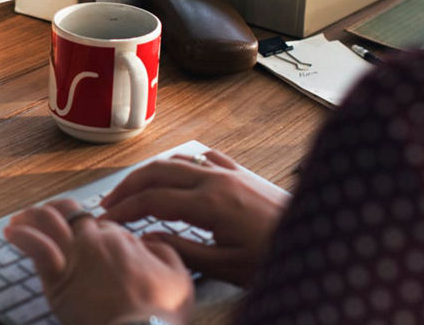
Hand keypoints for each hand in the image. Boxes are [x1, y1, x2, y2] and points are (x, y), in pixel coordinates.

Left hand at [5, 199, 193, 324]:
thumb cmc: (161, 313)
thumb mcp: (179, 275)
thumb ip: (163, 250)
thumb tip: (147, 240)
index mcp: (122, 238)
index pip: (99, 223)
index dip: (93, 228)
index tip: (87, 235)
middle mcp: (95, 240)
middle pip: (70, 214)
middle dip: (58, 213)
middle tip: (48, 217)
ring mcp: (74, 256)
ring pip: (48, 222)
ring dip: (33, 216)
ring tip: (21, 218)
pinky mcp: (57, 278)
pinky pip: (35, 247)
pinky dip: (21, 235)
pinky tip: (11, 231)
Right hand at [100, 151, 288, 285]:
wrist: (317, 239)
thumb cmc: (273, 256)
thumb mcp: (226, 265)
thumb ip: (183, 251)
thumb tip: (148, 239)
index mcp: (209, 203)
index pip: (152, 200)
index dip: (125, 209)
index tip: (106, 220)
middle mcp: (216, 180)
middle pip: (158, 171)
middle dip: (129, 185)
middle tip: (109, 202)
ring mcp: (229, 173)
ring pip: (178, 160)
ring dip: (151, 173)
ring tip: (134, 189)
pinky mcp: (242, 174)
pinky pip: (204, 158)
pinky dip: (182, 163)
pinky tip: (178, 171)